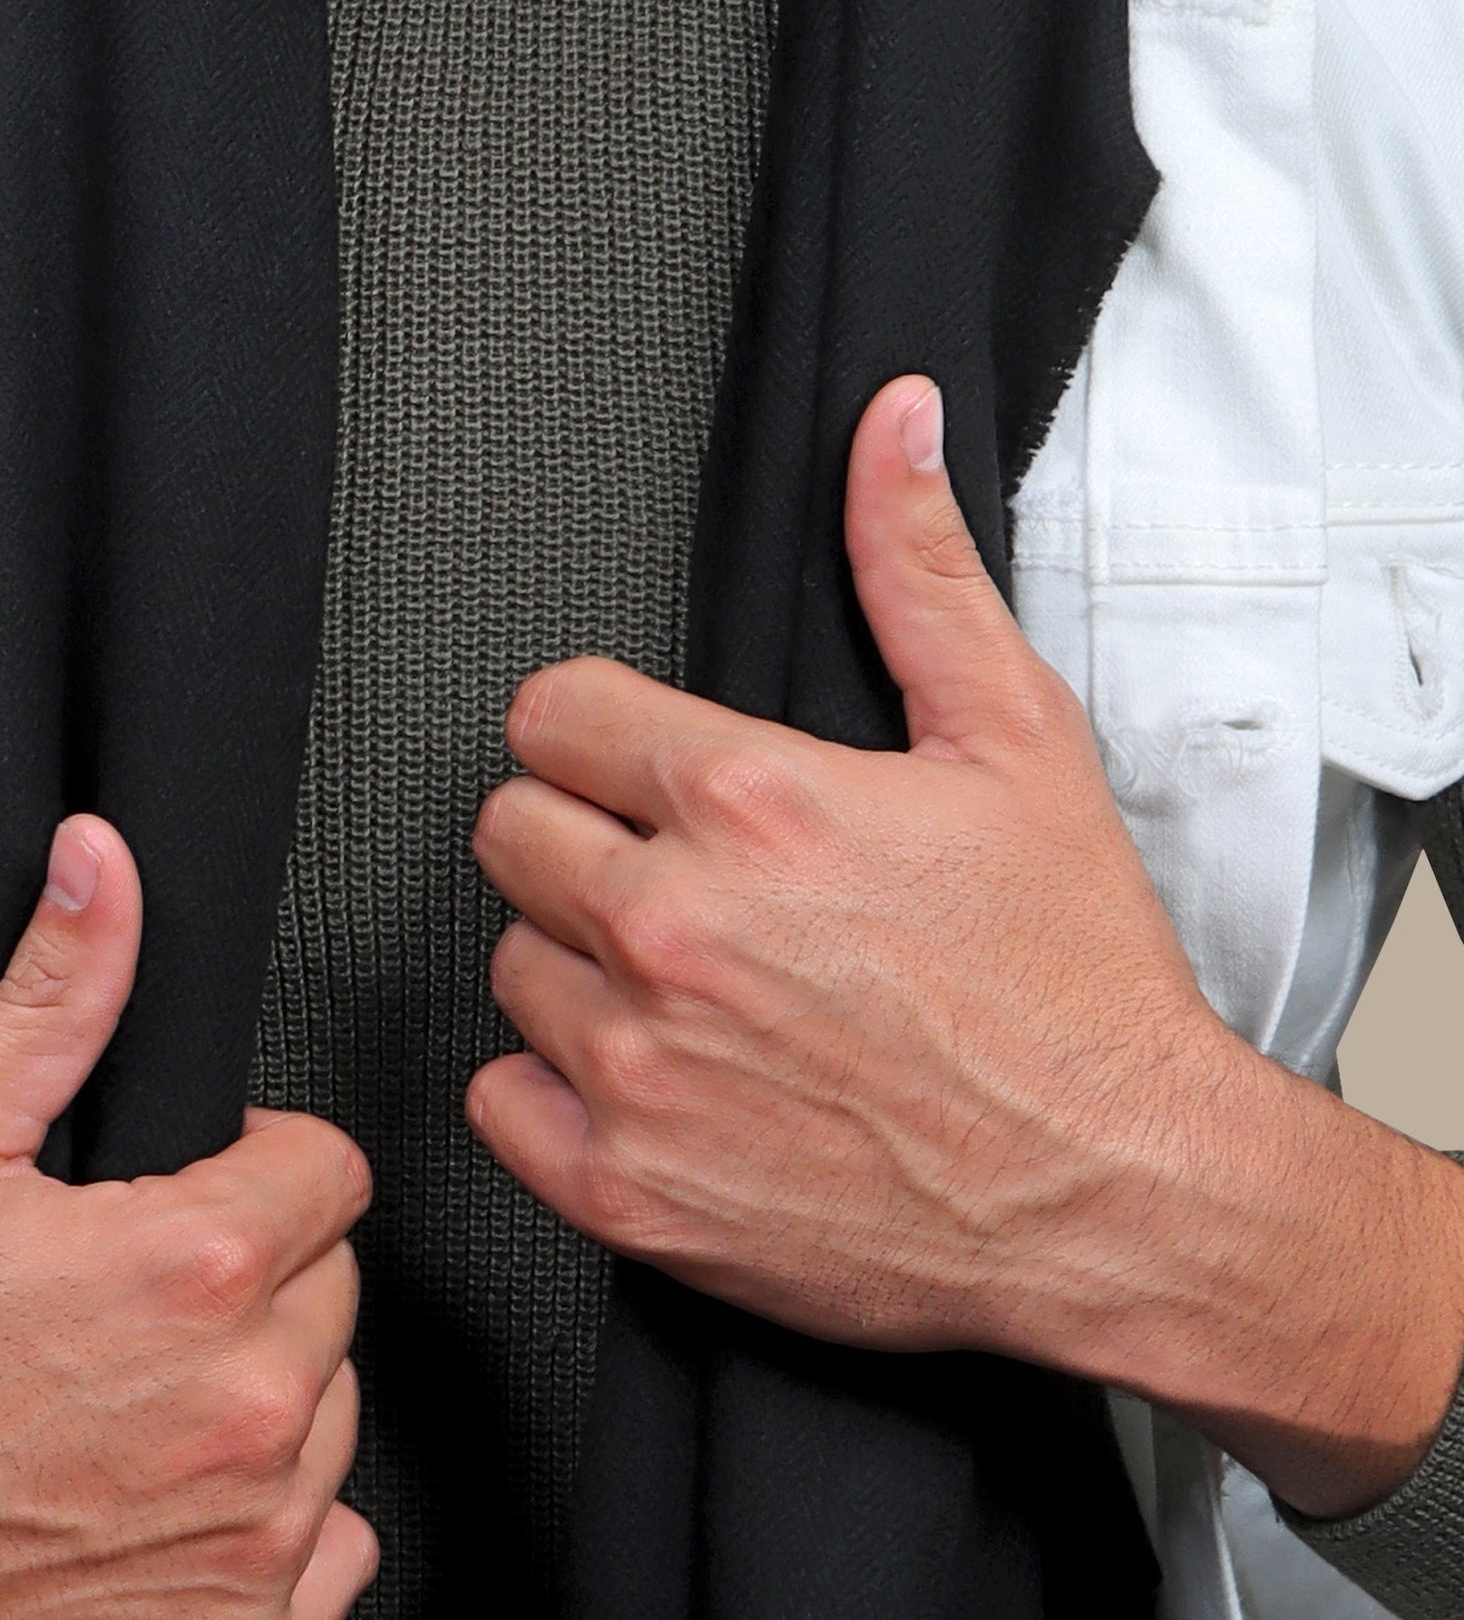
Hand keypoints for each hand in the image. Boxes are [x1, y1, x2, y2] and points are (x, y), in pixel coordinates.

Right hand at [0, 822, 376, 1619]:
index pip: (329, 1174)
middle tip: (124, 1317)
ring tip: (123, 1416)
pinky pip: (334, 1558)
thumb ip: (56, 997)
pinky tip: (159, 1513)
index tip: (178, 1210)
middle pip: (332, 1293)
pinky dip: (267, 1538)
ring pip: (333, 1419)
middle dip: (248, 1288)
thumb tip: (106, 871)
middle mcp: (247, 1401)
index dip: (250, 1177)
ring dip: (257, 1409)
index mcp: (195, 1266)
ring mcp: (248, 1532)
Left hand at [469, 377, 1463, 1517]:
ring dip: (582, 972)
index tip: (644, 773)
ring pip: (511, 967)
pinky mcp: (627, 1187)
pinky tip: (663, 1082)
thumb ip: (919, 572)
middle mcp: (673, 926)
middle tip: (689, 886)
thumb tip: (890, 429)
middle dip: (588, 844)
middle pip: (513, 834)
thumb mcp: (1017, 742)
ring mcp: (640, 1064)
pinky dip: (560, 1097)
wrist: (1119, 1191)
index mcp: (749, 801)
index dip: (601, 737)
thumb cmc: (1075, 984)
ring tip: (699, 991)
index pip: (551, 713)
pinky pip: (499, 1101)